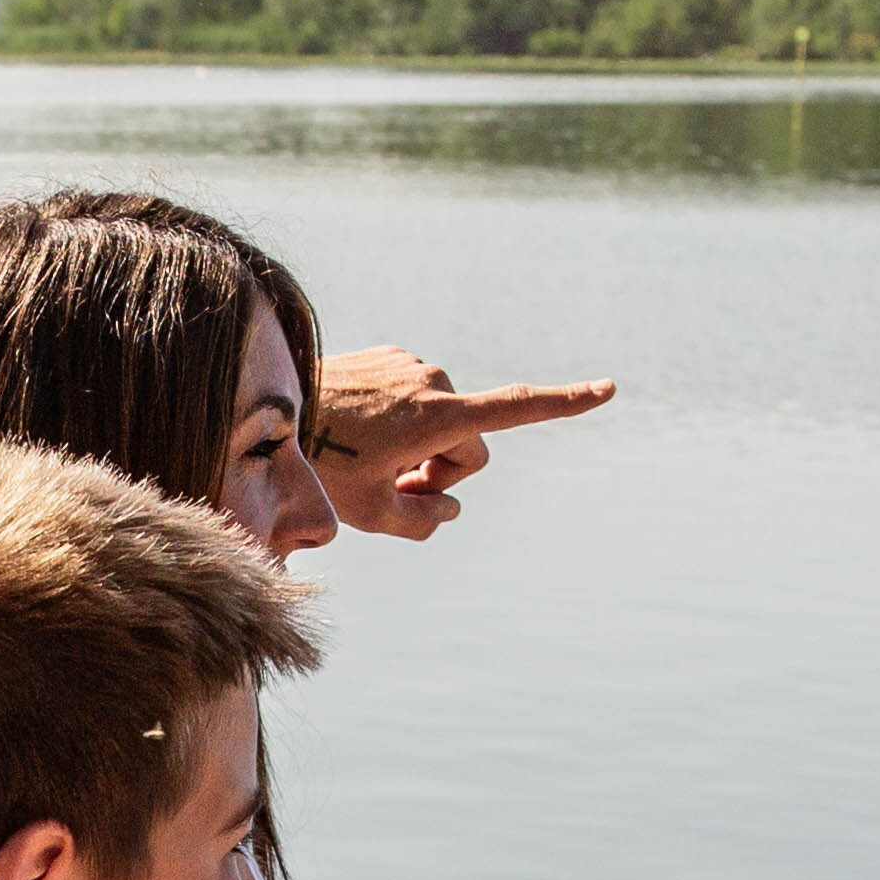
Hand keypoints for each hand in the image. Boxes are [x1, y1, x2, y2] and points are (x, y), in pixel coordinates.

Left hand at [309, 347, 613, 539]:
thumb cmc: (319, 465)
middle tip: (394, 489)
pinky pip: (415, 403)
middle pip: (468, 448)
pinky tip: (359, 434)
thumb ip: (426, 521)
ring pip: (442, 425)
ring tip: (369, 460)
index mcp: (438, 415)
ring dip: (419, 450)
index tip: (608, 389)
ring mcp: (412, 364)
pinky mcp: (391, 358)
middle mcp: (434, 381)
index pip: (516, 409)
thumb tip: (449, 508)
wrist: (271, 410)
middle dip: (442, 474)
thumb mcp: (372, 514)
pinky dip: (400, 425)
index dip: (566, 404)